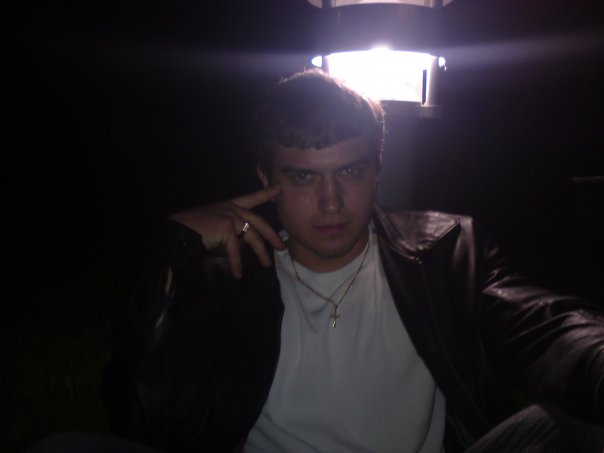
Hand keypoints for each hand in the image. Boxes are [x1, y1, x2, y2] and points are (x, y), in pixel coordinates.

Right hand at [169, 185, 284, 278]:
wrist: (177, 231)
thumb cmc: (190, 228)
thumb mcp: (213, 225)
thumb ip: (228, 231)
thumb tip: (239, 246)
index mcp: (228, 205)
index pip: (251, 198)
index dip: (265, 193)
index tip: (278, 189)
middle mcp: (231, 208)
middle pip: (259, 221)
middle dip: (272, 235)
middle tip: (282, 246)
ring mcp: (230, 216)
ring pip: (253, 237)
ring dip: (261, 253)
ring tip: (267, 264)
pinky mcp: (226, 228)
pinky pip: (235, 251)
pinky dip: (236, 264)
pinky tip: (238, 274)